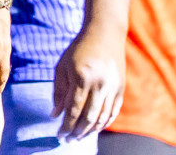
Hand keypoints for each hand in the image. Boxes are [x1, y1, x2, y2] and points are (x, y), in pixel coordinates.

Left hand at [51, 23, 125, 139]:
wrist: (104, 34)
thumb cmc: (78, 50)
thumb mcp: (62, 67)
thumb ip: (59, 92)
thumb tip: (55, 115)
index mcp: (81, 77)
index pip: (73, 109)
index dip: (66, 125)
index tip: (59, 134)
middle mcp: (99, 84)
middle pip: (88, 116)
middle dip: (77, 132)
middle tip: (68, 140)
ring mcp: (113, 87)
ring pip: (102, 117)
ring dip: (90, 130)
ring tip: (79, 137)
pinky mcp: (121, 89)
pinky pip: (113, 112)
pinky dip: (104, 123)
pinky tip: (94, 129)